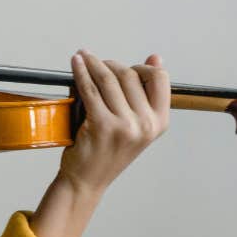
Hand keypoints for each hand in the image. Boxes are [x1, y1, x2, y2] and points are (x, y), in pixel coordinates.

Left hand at [57, 49, 169, 195]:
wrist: (88, 179)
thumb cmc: (109, 151)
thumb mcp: (136, 125)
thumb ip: (145, 95)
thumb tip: (155, 59)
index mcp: (159, 122)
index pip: (160, 79)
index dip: (142, 67)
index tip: (126, 65)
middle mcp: (146, 124)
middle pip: (130, 76)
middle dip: (111, 64)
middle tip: (96, 62)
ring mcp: (124, 125)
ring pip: (109, 79)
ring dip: (93, 63)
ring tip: (84, 57)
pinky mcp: (101, 124)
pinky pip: (90, 88)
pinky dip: (81, 71)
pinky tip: (76, 62)